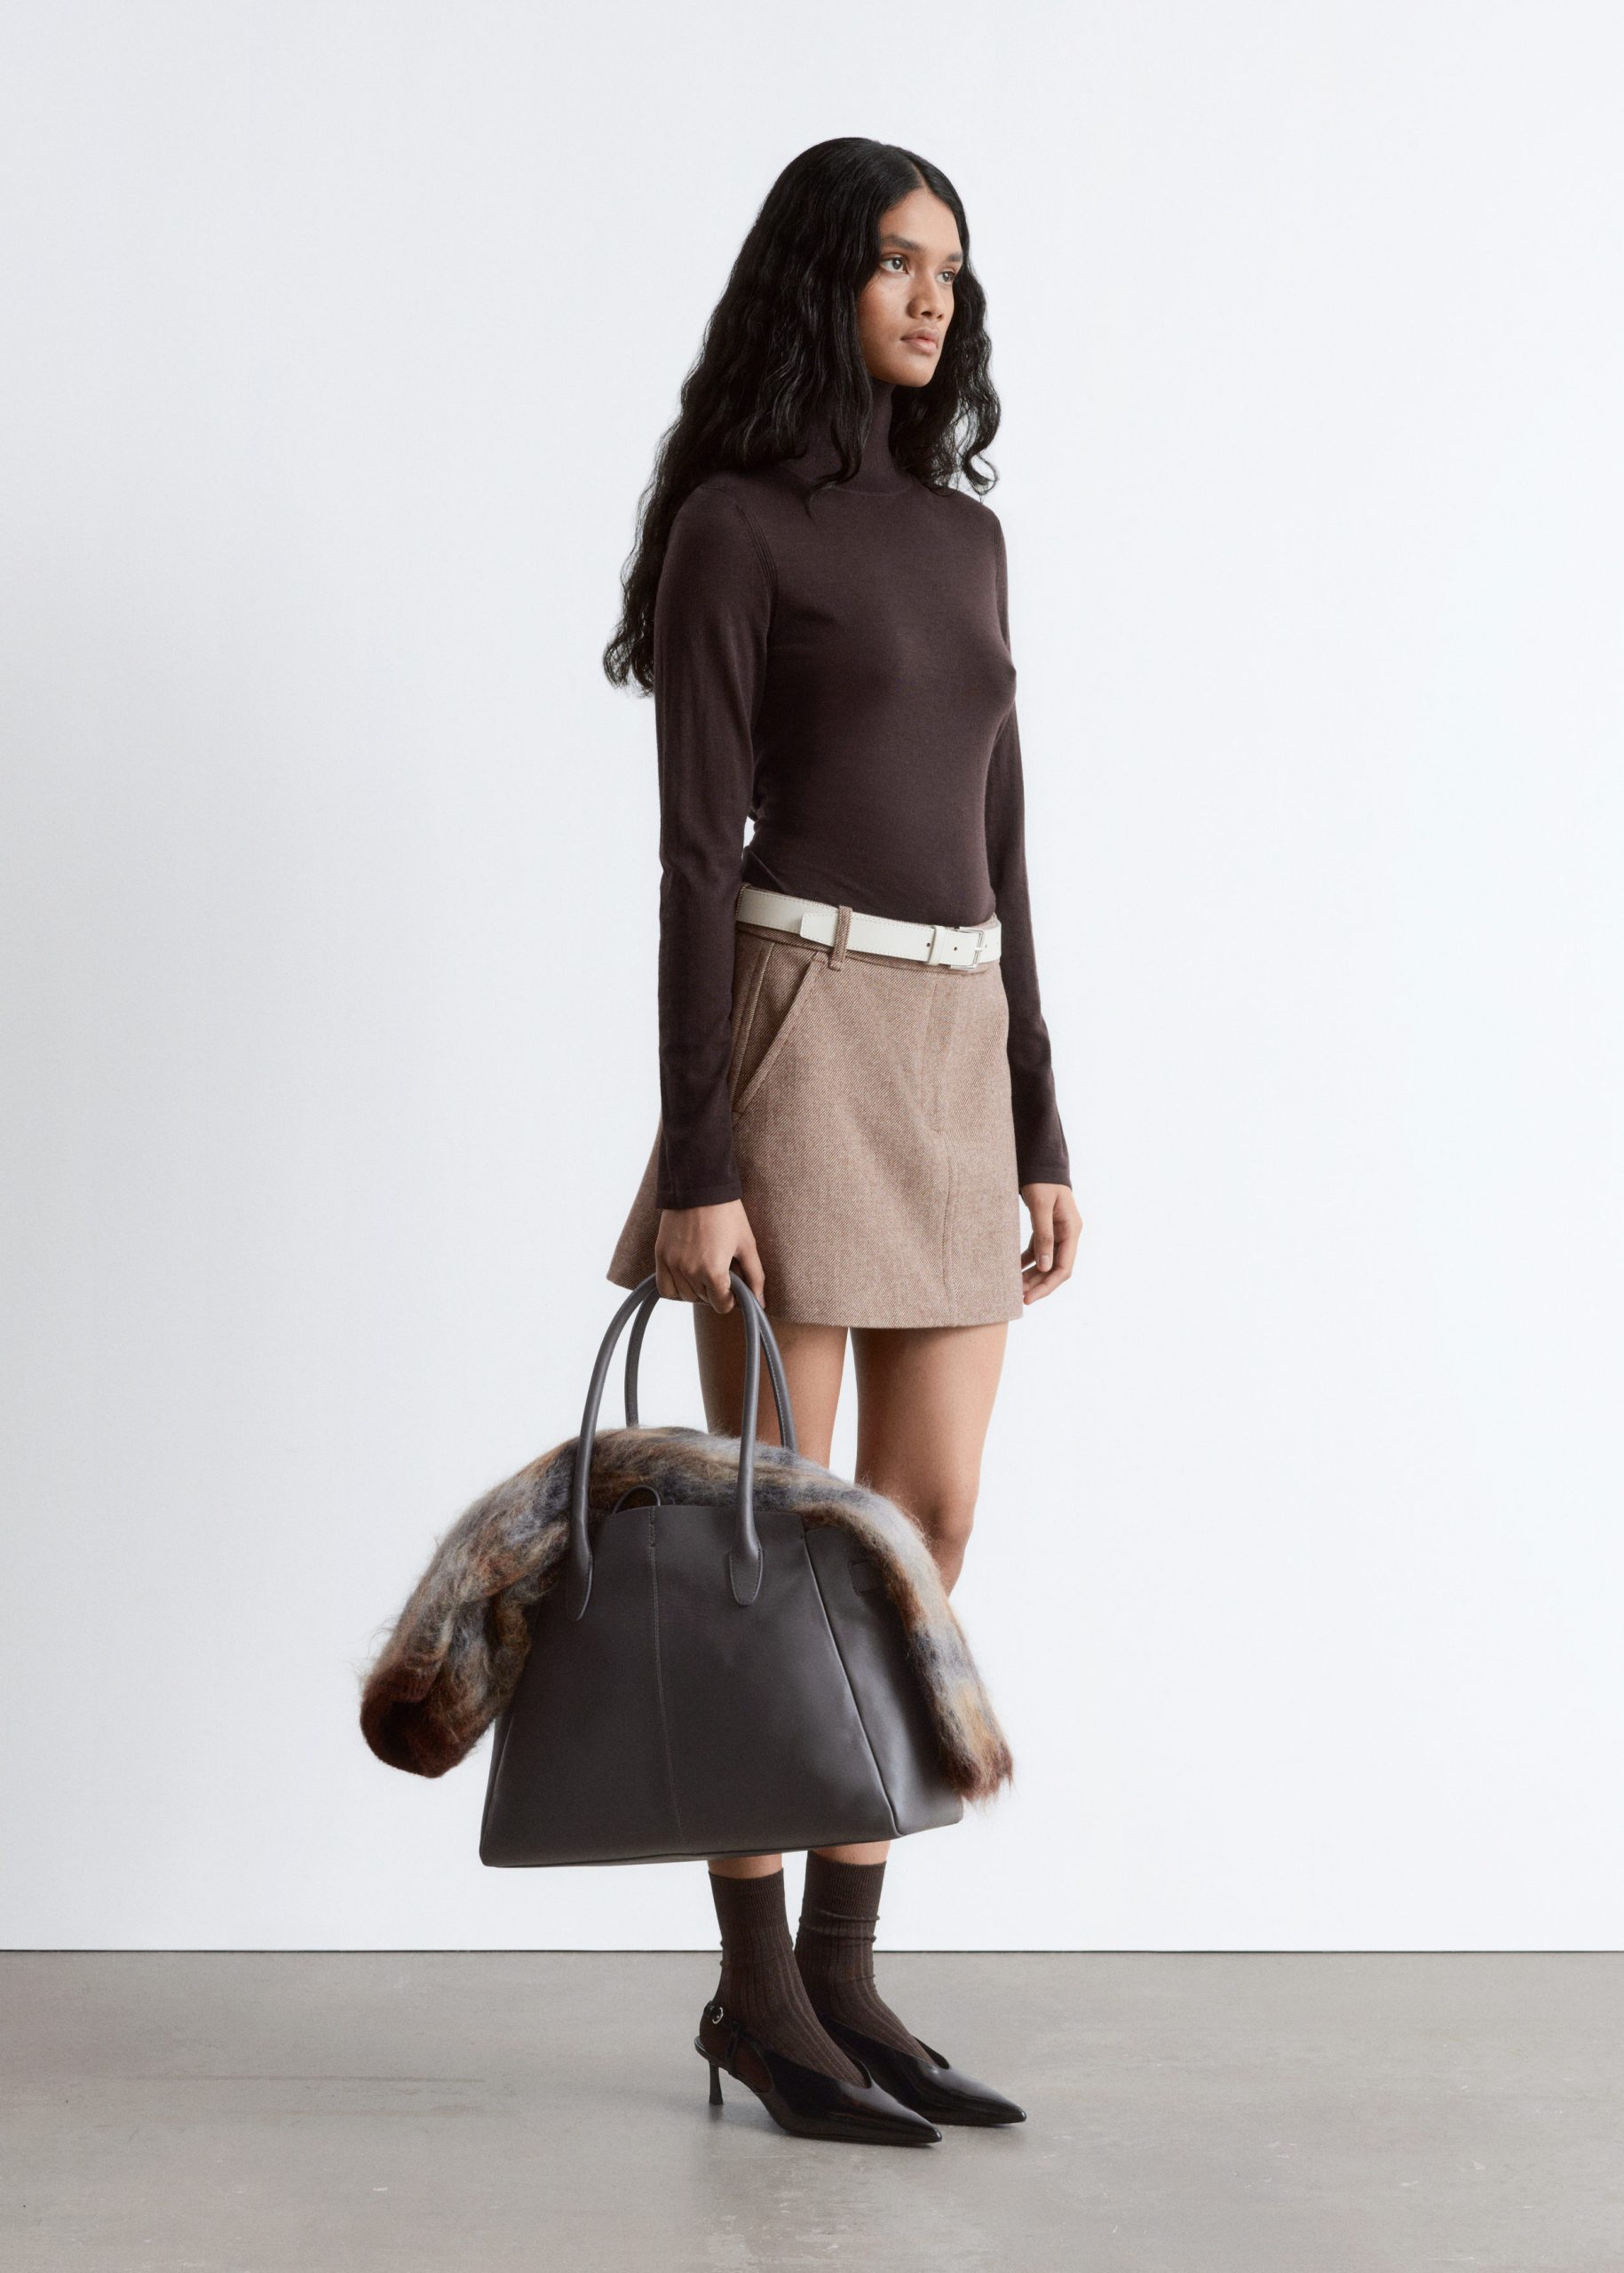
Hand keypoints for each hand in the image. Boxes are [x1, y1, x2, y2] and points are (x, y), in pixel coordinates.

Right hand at [654, 1199, 766, 1313]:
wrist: (700, 1186)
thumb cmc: (727, 1213)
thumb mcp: (747, 1244)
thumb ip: (755, 1276)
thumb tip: (760, 1303)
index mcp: (714, 1271)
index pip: (722, 1305)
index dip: (731, 1299)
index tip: (734, 1288)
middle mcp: (690, 1272)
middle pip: (704, 1300)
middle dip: (716, 1292)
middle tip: (722, 1273)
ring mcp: (673, 1264)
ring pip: (685, 1296)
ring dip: (697, 1291)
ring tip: (706, 1272)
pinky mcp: (661, 1255)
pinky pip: (665, 1288)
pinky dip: (675, 1288)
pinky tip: (687, 1277)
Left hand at [1019, 1182, 1079, 1302]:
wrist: (1041, 1161)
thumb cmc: (1042, 1180)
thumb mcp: (1040, 1206)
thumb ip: (1043, 1235)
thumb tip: (1046, 1266)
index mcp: (1071, 1230)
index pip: (1064, 1268)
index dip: (1047, 1286)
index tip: (1029, 1297)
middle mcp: (1068, 1234)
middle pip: (1056, 1269)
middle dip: (1038, 1284)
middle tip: (1018, 1297)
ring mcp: (1059, 1232)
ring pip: (1046, 1262)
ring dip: (1032, 1275)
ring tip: (1013, 1287)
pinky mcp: (1047, 1228)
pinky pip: (1039, 1250)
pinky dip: (1027, 1261)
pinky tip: (1013, 1270)